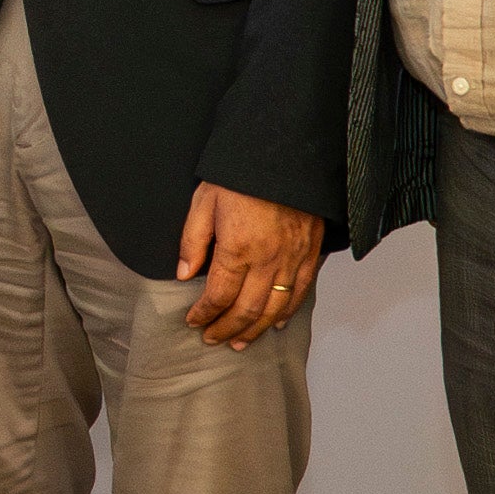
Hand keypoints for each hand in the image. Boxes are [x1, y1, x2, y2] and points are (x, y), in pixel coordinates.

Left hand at [176, 182, 326, 348]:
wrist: (285, 151)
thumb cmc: (242, 174)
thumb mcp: (204, 201)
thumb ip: (192, 241)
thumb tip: (184, 274)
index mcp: (238, 249)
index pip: (218, 296)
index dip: (204, 314)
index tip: (194, 321)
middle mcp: (268, 260)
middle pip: (246, 310)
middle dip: (226, 329)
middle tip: (212, 338)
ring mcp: (292, 259)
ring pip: (274, 309)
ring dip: (255, 330)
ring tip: (239, 342)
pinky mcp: (310, 254)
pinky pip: (300, 293)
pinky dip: (287, 313)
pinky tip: (275, 323)